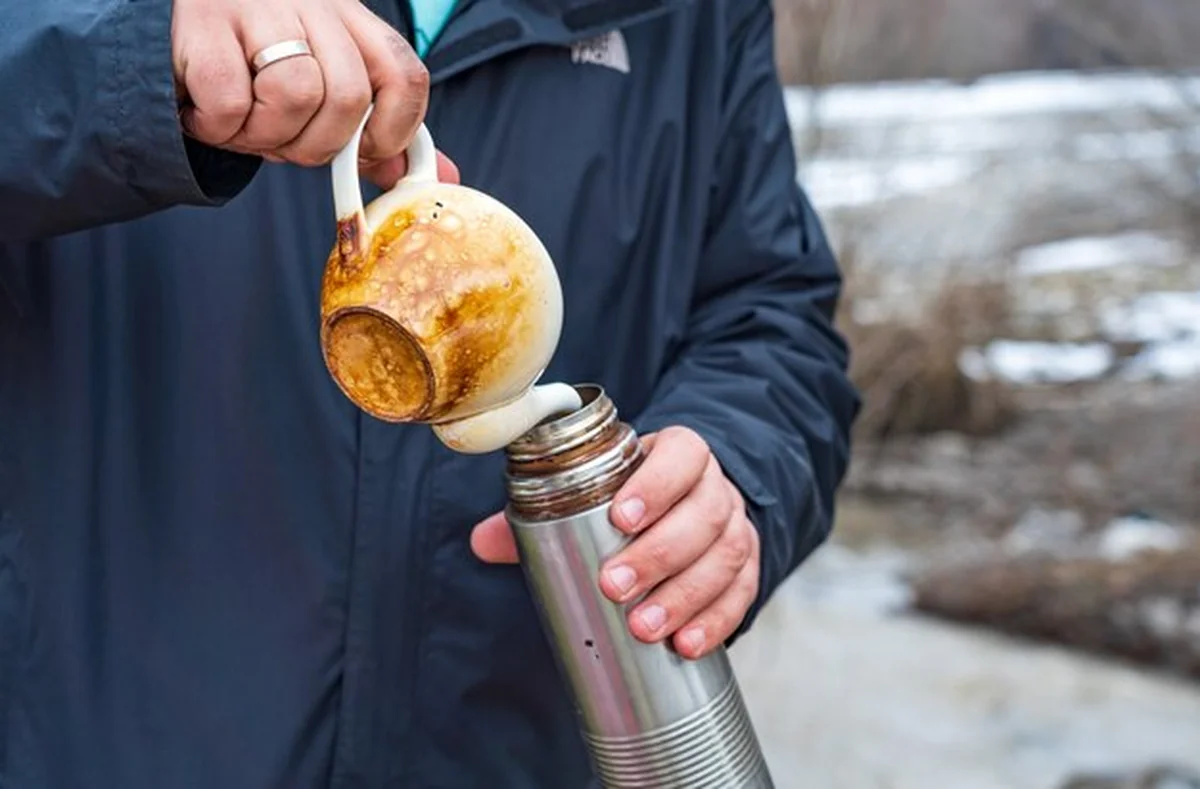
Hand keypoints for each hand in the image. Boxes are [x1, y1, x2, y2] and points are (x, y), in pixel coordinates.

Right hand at [172, 0, 457, 187]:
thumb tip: (442, 177)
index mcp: (350, 18)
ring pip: (296, 96)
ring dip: (267, 136)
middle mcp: (311, 2)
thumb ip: (379, 132)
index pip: (403, 73)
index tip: (364, 152)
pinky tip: (204, 113)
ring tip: (243, 125)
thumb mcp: (327, 91)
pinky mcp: (202, 22)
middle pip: (349, 96)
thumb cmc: (255, 70)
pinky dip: (219, 128)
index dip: (393, 128)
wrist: (164, 26)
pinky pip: (231, 101)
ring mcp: (255, 4)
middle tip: (282, 142)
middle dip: (317, 145)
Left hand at [471, 427, 760, 659]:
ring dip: (685, 595)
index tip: (620, 518)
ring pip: (725, 556)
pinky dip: (716, 620)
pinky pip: (742, 594)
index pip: (683, 455)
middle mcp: (715, 489)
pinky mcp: (746, 570)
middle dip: (659, 554)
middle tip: (614, 586)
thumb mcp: (592, 493)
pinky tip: (686, 644)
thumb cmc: (629, 500)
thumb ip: (539, 515)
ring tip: (645, 627)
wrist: (685, 509)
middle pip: (704, 515)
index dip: (657, 484)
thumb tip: (483, 541)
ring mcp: (735, 529)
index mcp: (679, 455)